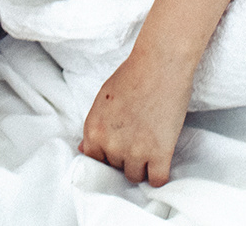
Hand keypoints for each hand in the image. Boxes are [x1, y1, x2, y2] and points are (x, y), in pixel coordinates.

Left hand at [78, 50, 196, 187]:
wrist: (161, 64)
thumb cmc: (133, 75)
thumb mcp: (103, 99)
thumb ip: (94, 127)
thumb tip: (84, 149)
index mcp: (94, 130)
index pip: (95, 160)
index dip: (107, 154)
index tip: (118, 148)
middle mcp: (111, 144)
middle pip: (115, 168)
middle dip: (125, 157)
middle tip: (138, 138)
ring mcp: (135, 151)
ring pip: (135, 176)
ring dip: (142, 166)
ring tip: (150, 145)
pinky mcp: (160, 154)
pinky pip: (157, 181)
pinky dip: (159, 175)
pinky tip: (161, 161)